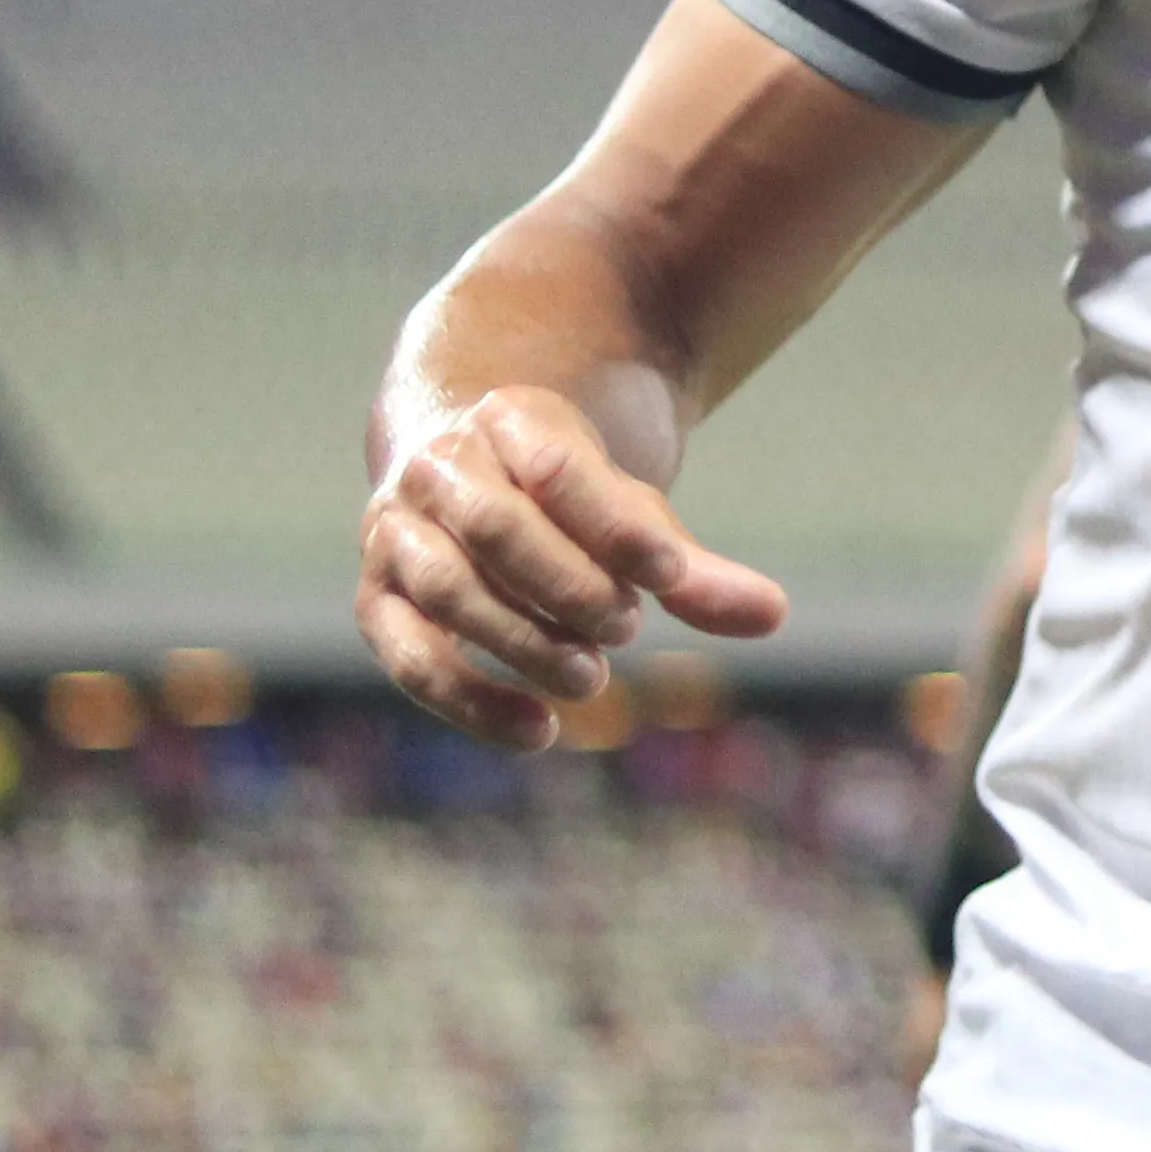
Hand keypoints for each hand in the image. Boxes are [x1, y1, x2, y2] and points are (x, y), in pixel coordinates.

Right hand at [355, 384, 788, 748]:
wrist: (466, 470)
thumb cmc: (569, 501)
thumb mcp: (631, 516)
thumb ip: (692, 570)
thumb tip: (772, 616)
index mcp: (508, 420)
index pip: (560, 468)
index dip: (616, 526)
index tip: (670, 575)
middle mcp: (440, 469)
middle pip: (496, 527)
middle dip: (568, 585)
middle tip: (628, 626)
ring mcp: (397, 532)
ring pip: (451, 589)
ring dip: (524, 640)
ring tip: (592, 676)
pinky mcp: (378, 600)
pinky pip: (412, 656)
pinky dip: (472, 701)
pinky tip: (541, 731)